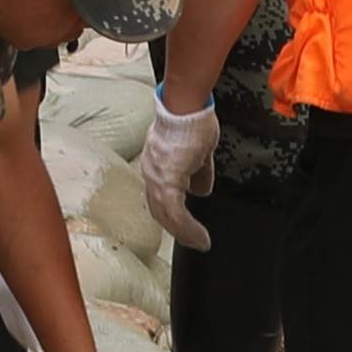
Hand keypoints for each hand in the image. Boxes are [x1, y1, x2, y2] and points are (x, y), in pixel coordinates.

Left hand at [136, 96, 221, 250]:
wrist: (188, 108)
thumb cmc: (192, 122)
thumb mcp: (197, 153)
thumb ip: (197, 172)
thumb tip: (200, 190)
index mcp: (154, 165)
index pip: (158, 198)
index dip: (171, 216)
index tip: (185, 229)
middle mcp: (150, 172)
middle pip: (159, 210)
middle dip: (176, 230)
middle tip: (193, 242)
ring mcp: (157, 176)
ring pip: (167, 215)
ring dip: (184, 233)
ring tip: (199, 243)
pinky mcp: (168, 179)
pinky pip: (176, 212)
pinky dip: (188, 228)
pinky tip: (200, 237)